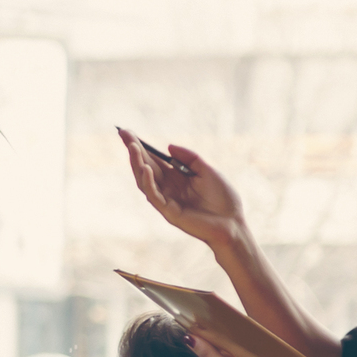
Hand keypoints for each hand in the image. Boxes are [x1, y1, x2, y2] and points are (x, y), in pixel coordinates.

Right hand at [120, 131, 250, 254]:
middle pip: (145, 166)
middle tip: (123, 134)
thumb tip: (168, 147)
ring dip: (137, 163)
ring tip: (132, 147)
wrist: (234, 224)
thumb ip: (189, 158)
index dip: (141, 146)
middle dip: (134, 150)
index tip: (128, 132)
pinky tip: (146, 168)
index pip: (154, 159)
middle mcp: (168, 187)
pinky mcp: (169, 212)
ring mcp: (166, 200)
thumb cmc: (223, 199)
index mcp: (176, 177)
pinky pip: (154, 195)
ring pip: (145, 180)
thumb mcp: (208, 171)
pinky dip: (148, 182)